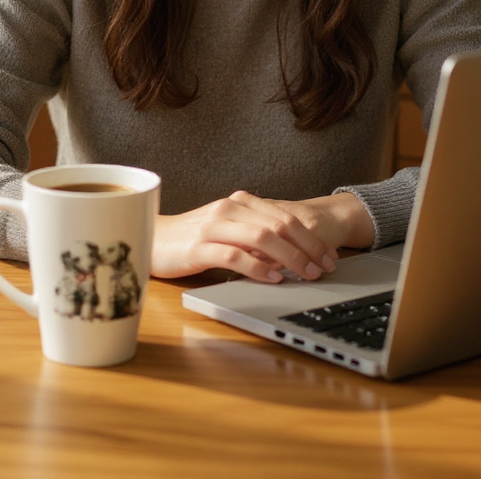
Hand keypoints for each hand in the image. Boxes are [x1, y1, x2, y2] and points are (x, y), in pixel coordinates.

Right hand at [150, 190, 373, 282]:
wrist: (151, 240)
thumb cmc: (192, 239)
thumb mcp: (228, 231)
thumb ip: (255, 236)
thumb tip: (292, 253)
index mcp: (238, 203)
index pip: (284, 216)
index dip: (311, 236)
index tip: (329, 255)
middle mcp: (228, 209)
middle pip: (279, 224)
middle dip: (308, 247)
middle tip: (325, 268)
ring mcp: (213, 227)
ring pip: (262, 237)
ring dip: (291, 257)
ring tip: (307, 274)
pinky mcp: (198, 248)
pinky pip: (234, 255)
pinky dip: (258, 267)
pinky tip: (273, 278)